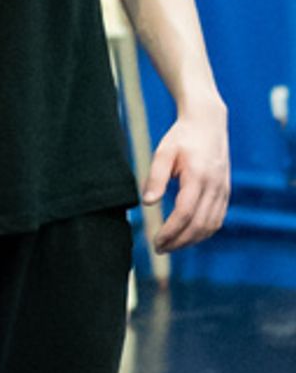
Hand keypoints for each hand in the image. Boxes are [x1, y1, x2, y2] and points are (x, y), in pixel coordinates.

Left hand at [142, 105, 229, 250]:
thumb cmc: (181, 137)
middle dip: (179, 242)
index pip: (185, 214)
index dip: (170, 232)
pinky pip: (218, 219)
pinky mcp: (226, 192)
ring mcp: (223, 190)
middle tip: (159, 249)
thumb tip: (148, 204)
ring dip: (191, 240)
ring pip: (211, 225)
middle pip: (199, 225)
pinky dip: (203, 232)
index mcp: (198, 176)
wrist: (208, 123)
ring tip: (171, 246)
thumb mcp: (163, 153)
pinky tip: (188, 236)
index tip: (155, 241)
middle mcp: (214, 186)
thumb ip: (155, 178)